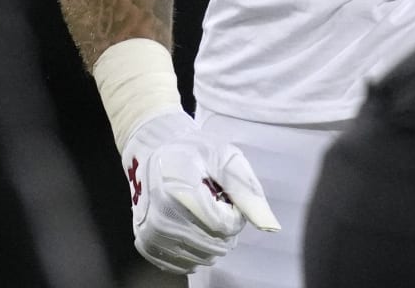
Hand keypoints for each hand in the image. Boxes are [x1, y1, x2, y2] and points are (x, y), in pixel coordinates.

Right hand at [121, 108, 279, 273]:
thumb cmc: (193, 151)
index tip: (227, 195)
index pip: (224, 225)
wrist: (154, 150)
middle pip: (213, 244)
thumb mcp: (225, 157)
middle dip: (225, 227)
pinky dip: (195, 250)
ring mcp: (151, 233)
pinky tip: (192, 227)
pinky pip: (183, 264)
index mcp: (179, 191)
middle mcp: (161, 217)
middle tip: (215, 202)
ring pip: (201, 256)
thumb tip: (269, 225)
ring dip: (211, 238)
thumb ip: (246, 191)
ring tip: (202, 211)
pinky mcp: (146, 244)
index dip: (235, 213)